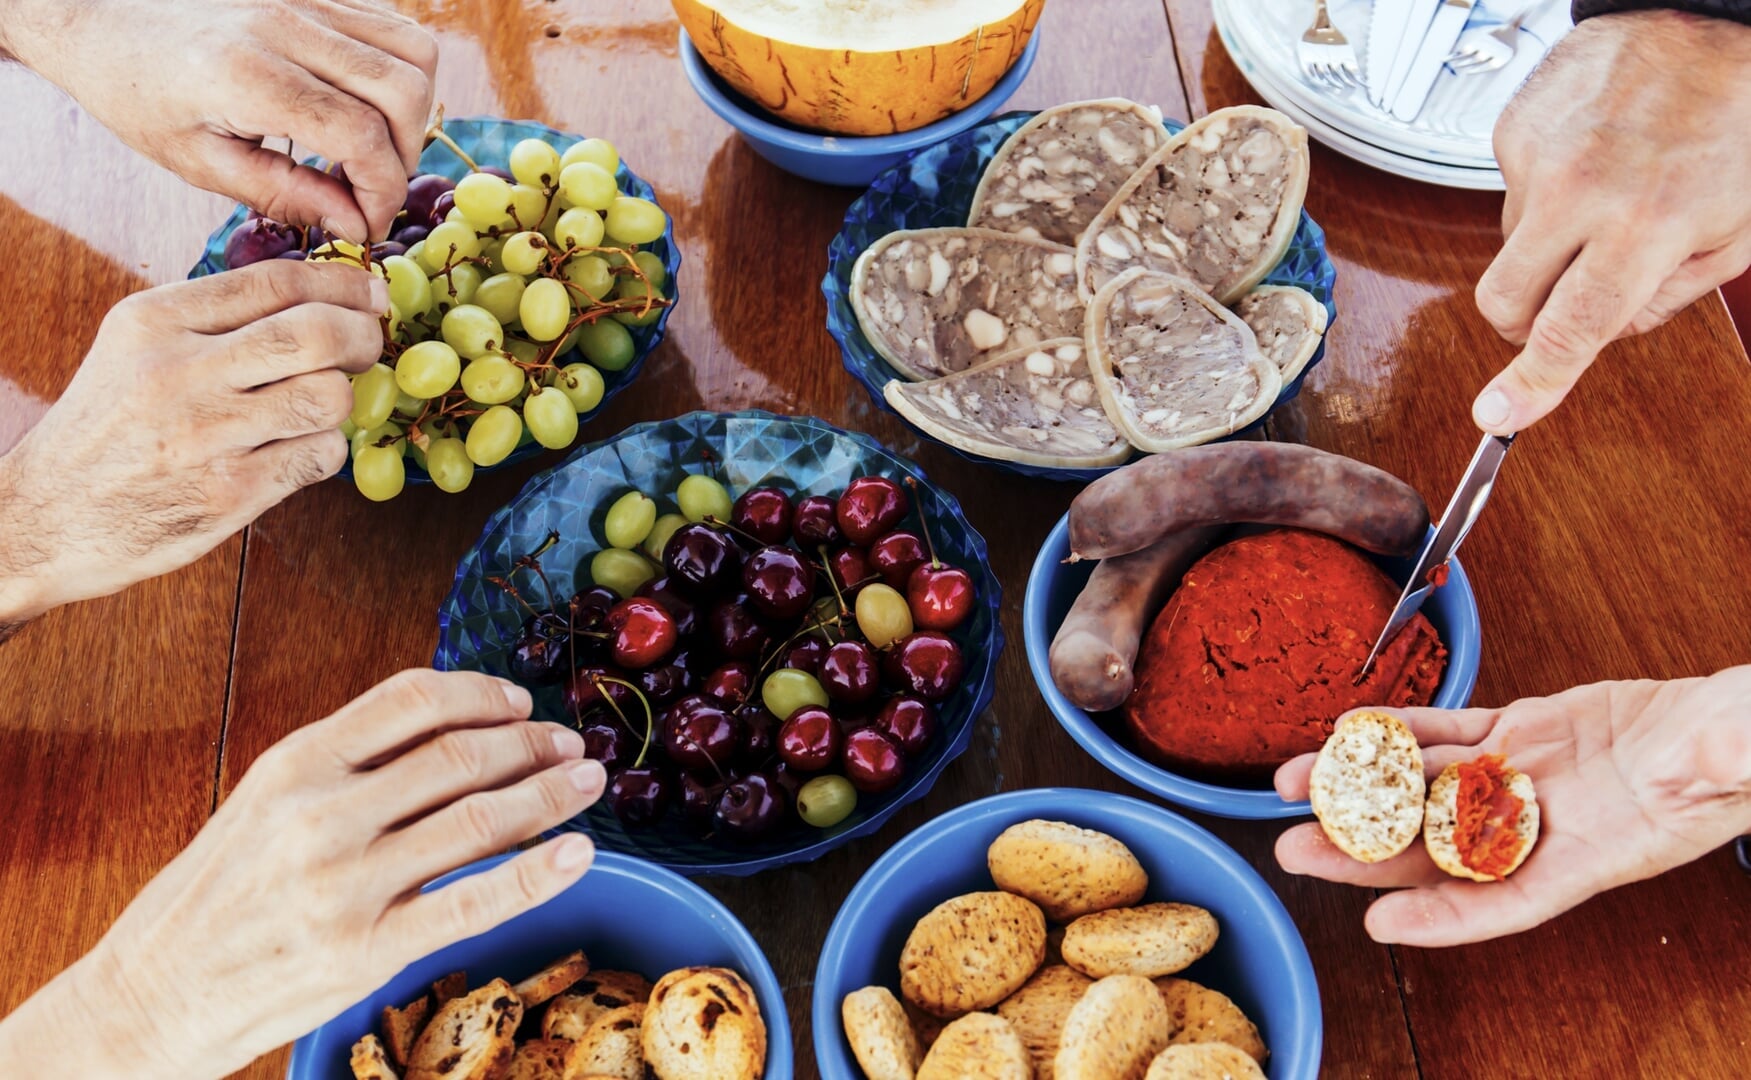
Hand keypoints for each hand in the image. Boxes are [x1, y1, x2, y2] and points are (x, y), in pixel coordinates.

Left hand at [0, 0, 436, 240]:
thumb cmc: (139, 94)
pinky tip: (365, 105)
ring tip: (377, 146)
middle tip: (374, 187)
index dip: (382, 191)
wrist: (98, 16)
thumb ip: (285, 194)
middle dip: (406, 154)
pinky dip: (399, 74)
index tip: (369, 224)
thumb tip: (355, 225)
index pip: (360, 136)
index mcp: (248, 75)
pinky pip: (394, 27)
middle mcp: (285, 25)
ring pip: (414, 53)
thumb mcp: (200, 162)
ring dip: (412, 112)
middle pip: (403, 91)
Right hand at [0, 260, 386, 628]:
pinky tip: (298, 449)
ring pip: (329, 397)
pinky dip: (325, 449)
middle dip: (362, 336)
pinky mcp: (229, 493)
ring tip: (318, 405)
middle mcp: (179, 372)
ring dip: (343, 399)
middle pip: (316, 334)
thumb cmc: (108, 428)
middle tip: (368, 345)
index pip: (276, 281)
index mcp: (155, 322)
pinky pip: (321, 456)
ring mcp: (207, 436)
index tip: (370, 293)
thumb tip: (318, 293)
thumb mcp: (136, 348)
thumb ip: (214, 318)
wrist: (46, 516)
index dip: (341, 283)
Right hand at [0, 669, 605, 1079]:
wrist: (152, 994)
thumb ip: (348, 763)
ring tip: (588, 785)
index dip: (482, 693)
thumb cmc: (220, 894)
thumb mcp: (268, 802)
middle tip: (572, 745)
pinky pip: (474, 902)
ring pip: (478, 820)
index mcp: (296, 762)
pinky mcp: (366, 952)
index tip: (522, 702)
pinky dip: (537, 873)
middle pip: (459, 756)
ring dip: (550, 796)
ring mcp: (345, 885)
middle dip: (531, 744)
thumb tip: (453, 728)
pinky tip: (579, 854)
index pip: (412, 699)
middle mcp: (321, 814)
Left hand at [1274, 667, 1750, 945]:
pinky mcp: (1515, 734)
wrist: (1724, 723)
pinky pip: (1444, 734)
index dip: (1444, 918)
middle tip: (1292, 851)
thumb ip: (1715, 762)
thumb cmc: (1732, 755)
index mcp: (1592, 854)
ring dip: (1358, 786)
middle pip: (1436, 846)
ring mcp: (1521, 777)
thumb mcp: (1727, 761)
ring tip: (1291, 785)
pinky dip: (1397, 732)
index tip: (1381, 928)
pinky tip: (1349, 731)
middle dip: (1362, 852)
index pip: (1507, 899)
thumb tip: (1715, 757)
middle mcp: (1541, 823)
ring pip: (1423, 785)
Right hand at [1471, 10, 1750, 433]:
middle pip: (1504, 301)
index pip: (1568, 330)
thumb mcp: (1735, 229)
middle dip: (1525, 318)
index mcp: (1646, 226)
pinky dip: (1546, 188)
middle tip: (1562, 299)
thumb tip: (1602, 334)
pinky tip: (1589, 156)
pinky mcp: (1512, 132)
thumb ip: (1667, 298)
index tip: (1496, 417)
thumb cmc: (1732, 121)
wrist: (1700, 24)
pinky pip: (1511, 191)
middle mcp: (1581, 192)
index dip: (1530, 386)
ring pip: (1511, 246)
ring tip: (1606, 191)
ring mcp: (1539, 159)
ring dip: (1549, 239)